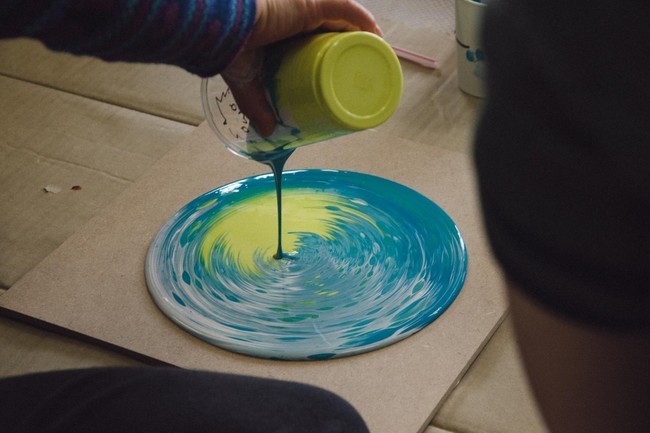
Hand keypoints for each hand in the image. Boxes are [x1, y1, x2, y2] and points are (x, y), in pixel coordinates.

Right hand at [222, 0, 379, 136]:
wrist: (220, 30)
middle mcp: (299, 11)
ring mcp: (308, 4)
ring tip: (374, 61)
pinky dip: (367, 24)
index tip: (344, 71)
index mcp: (284, 25)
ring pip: (347, 21)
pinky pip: (351, 12)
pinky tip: (379, 40)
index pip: (318, 34)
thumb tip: (267, 132)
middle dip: (352, 48)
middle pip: (336, 29)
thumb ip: (255, 105)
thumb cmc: (228, 47)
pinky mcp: (313, 3)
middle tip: (360, 73)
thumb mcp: (245, 80)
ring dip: (364, 38)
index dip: (333, 49)